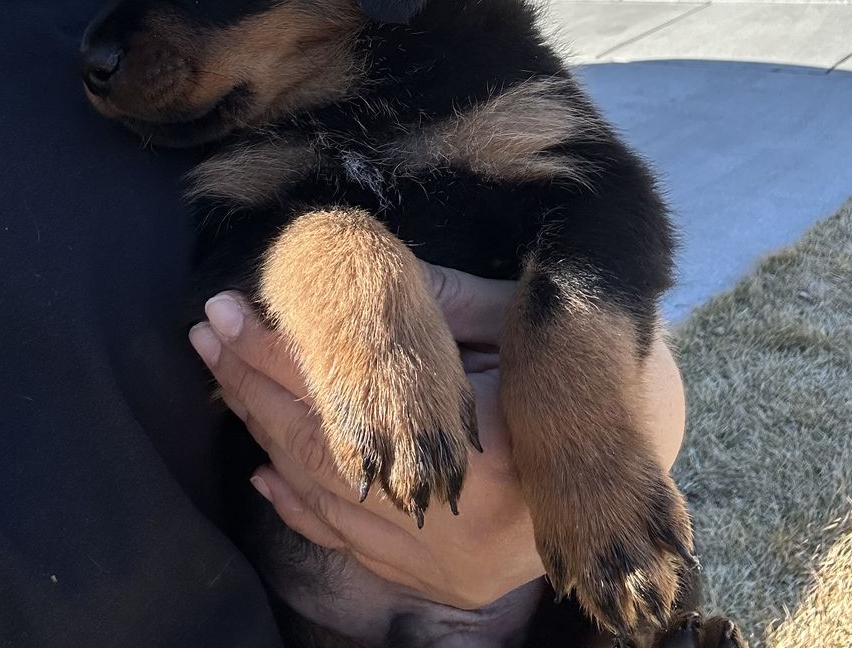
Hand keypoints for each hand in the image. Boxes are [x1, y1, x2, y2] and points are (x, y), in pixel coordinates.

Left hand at [188, 266, 684, 640]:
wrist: (644, 460)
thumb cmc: (580, 370)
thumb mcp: (517, 315)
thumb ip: (434, 300)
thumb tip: (344, 267)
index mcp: (486, 448)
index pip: (350, 392)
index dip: (283, 347)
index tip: (231, 306)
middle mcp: (463, 521)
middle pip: (327, 447)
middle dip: (256, 385)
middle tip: (208, 333)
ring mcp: (452, 563)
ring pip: (330, 499)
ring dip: (264, 435)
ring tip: (220, 378)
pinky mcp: (449, 585)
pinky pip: (354, 547)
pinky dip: (301, 507)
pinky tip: (263, 467)